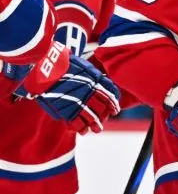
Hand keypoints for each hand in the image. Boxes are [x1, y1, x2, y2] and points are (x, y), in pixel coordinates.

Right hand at [2, 40, 120, 133]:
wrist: (47, 64)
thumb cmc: (64, 62)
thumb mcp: (84, 65)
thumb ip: (93, 74)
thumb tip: (100, 80)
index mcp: (96, 82)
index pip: (110, 95)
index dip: (114, 104)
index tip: (115, 109)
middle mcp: (90, 93)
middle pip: (102, 108)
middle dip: (105, 116)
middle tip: (104, 120)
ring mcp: (79, 102)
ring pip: (92, 118)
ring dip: (96, 125)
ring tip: (96, 129)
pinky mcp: (66, 110)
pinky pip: (77, 123)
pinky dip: (81, 128)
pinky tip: (82, 131)